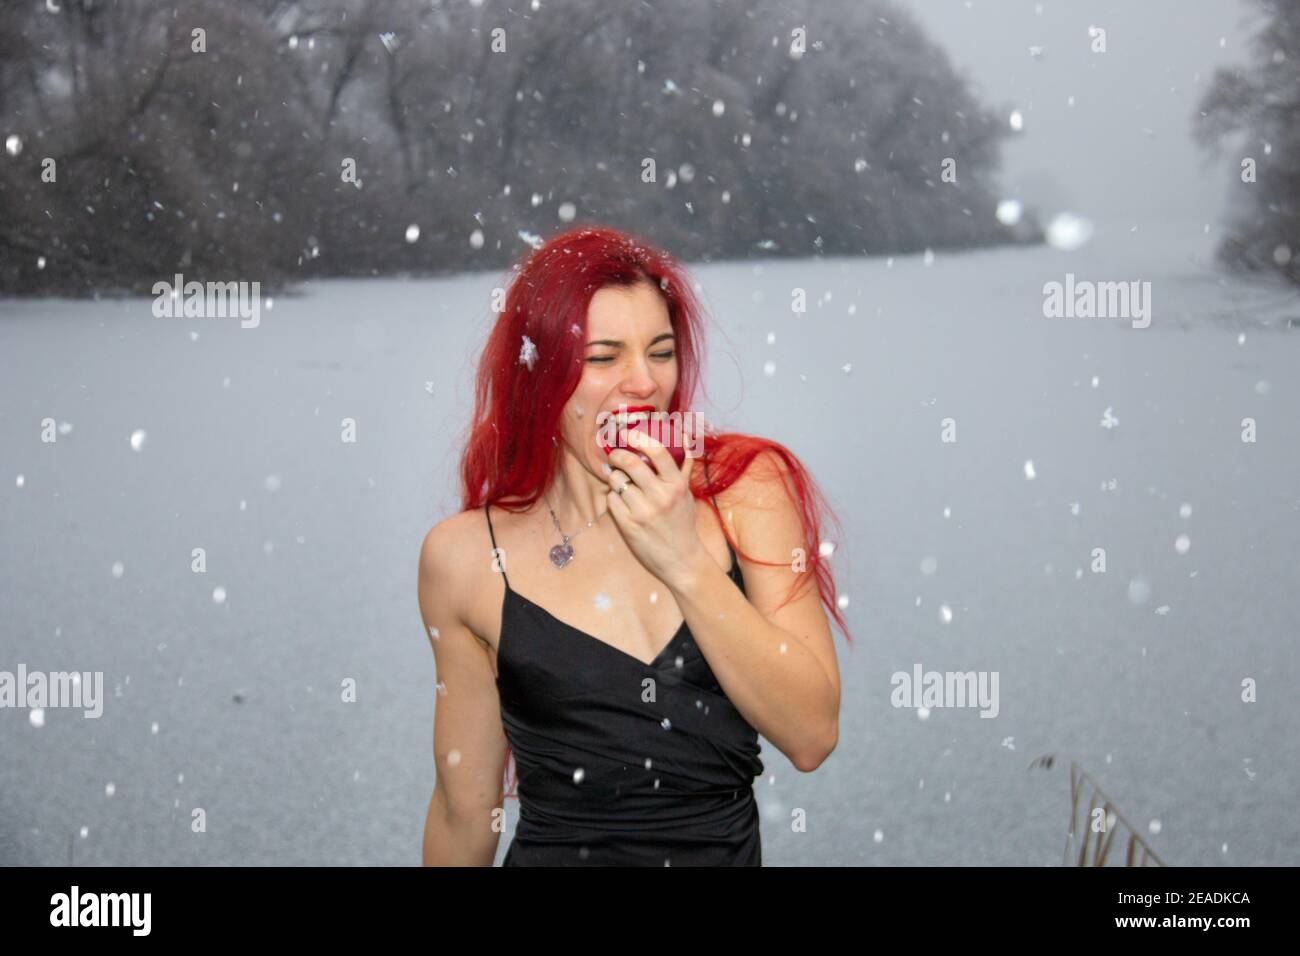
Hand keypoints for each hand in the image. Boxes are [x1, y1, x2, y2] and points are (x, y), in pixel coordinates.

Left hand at [603, 426, 703, 585]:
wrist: (681, 559)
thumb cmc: (683, 523)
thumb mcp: (687, 494)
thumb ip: (683, 466)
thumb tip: (683, 439)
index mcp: (677, 485)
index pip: (657, 451)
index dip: (638, 438)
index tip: (628, 434)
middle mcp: (661, 496)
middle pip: (630, 463)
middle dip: (617, 455)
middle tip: (615, 456)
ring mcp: (643, 511)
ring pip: (616, 480)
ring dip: (614, 477)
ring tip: (620, 482)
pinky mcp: (629, 525)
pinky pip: (611, 499)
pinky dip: (613, 497)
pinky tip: (621, 501)